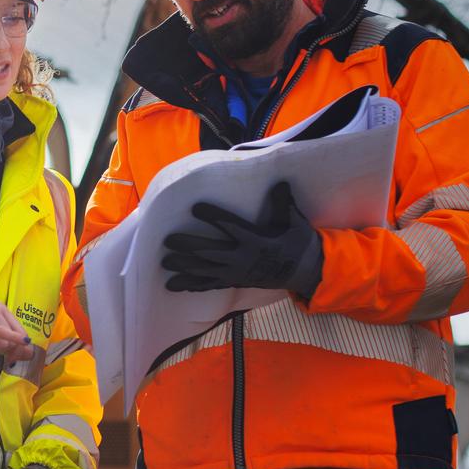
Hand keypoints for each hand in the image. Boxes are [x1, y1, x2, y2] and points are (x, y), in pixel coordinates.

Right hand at [0, 303, 35, 361]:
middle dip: (8, 351)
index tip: (15, 360)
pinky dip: (11, 340)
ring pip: (5, 341)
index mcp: (0, 309)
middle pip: (16, 336)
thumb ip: (7, 346)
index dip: (21, 347)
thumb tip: (28, 351)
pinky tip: (22, 342)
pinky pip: (0, 334)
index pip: (20, 330)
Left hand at [161, 180, 323, 295]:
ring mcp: (237, 273)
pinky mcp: (235, 282)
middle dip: (189, 247)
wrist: (304, 272)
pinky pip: (211, 285)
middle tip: (168, 240)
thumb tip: (280, 183)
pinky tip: (175, 285)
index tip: (196, 208)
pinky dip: (193, 285)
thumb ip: (283, 204)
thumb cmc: (299, 243)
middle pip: (211, 252)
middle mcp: (243, 259)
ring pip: (206, 271)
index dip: (213, 217)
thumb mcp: (295, 223)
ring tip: (164, 264)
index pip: (231, 226)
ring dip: (185, 268)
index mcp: (257, 241)